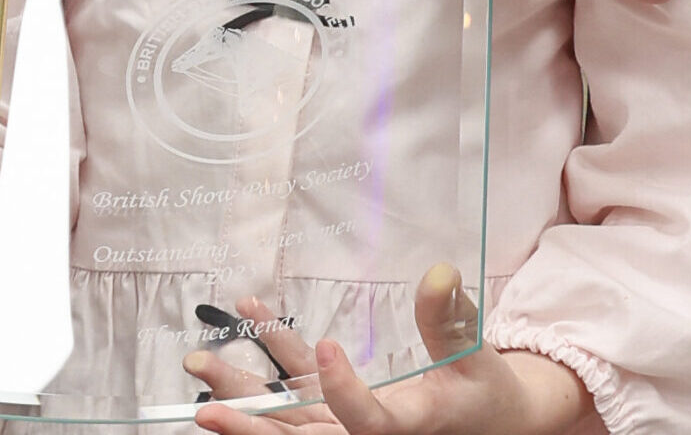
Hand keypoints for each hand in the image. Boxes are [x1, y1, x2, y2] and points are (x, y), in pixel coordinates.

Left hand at [190, 272, 595, 434]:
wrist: (492, 423)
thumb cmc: (485, 393)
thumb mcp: (476, 357)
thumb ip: (451, 319)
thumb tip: (438, 270)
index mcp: (408, 428)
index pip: (368, 423)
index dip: (344, 394)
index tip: (325, 347)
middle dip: (254, 425)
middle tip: (207, 408)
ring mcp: (348, 425)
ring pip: (289, 417)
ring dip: (242, 396)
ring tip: (198, 366)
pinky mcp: (340, 409)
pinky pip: (300, 388)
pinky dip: (274, 354)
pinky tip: (249, 310)